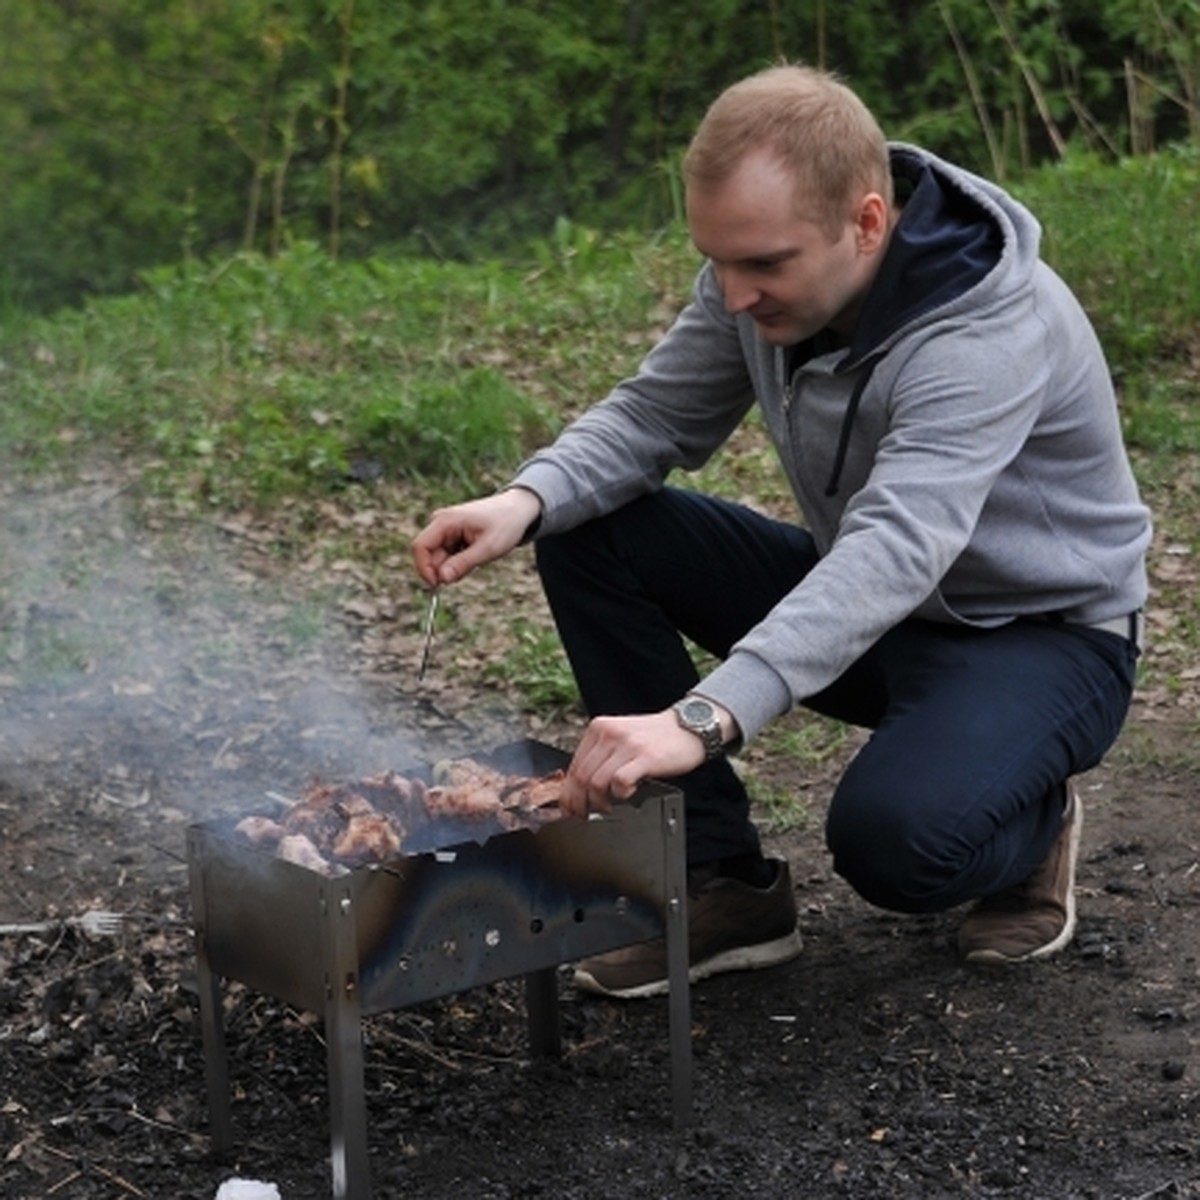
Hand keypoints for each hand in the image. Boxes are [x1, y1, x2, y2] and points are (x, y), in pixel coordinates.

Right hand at [411, 487, 541, 586]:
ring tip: (478, 557)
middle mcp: (440, 522)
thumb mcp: (488, 548)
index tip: (438, 586)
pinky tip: (476, 554)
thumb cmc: (505, 525)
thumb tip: (441, 579)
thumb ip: (463, 564)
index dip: (424, 569)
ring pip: (439, 558)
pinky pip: (448, 555)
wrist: (518, 510)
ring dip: (455, 566)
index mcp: (445, 521)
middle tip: (471, 569)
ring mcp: (445, 528)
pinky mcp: (451, 535)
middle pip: (430, 555)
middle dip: (446, 569)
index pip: (420, 547)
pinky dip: (459, 561)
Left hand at [560, 710, 708, 817]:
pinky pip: (619, 781)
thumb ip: (600, 756)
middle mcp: (609, 734)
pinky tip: (628, 793)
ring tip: (608, 807)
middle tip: (585, 815)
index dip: (569, 793)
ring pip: (596, 782)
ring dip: (599, 802)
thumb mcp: (620, 737)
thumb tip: (580, 787)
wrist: (687, 727)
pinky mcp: (645, 756)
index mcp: (598, 728)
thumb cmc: (655, 737)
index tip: (570, 808)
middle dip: (579, 803)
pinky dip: (620, 794)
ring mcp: (627, 744)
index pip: (573, 766)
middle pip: (581, 777)